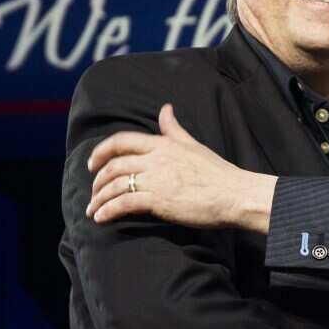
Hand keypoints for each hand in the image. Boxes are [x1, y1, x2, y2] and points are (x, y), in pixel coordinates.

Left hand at [85, 104, 275, 231]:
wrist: (235, 195)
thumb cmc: (218, 173)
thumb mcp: (194, 145)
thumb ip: (174, 129)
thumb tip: (165, 108)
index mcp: (163, 145)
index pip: (121, 141)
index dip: (101, 151)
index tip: (92, 163)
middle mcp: (156, 159)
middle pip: (114, 165)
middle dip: (97, 180)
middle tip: (93, 193)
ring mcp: (156, 180)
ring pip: (115, 185)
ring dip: (99, 199)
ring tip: (93, 211)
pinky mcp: (159, 200)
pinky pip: (124, 203)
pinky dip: (109, 211)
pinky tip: (101, 219)